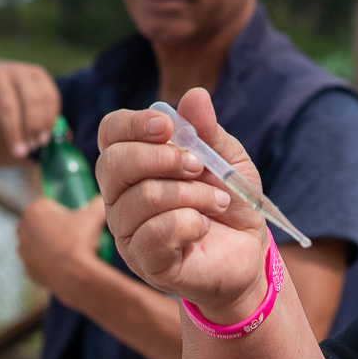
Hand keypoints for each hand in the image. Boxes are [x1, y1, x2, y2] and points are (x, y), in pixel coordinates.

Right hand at [0, 59, 59, 158]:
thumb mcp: (28, 95)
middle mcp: (19, 72)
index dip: (49, 121)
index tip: (44, 141)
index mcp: (36, 75)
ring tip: (17, 152)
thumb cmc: (10, 92)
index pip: (49, 97)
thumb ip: (44, 114)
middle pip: (32, 101)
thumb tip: (67, 138)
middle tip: (32, 148)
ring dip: (14, 132)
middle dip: (34, 127)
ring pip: (8, 107)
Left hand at [16, 195, 106, 292]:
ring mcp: (23, 251)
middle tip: (73, 233)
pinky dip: (49, 262)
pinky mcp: (27, 269)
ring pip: (38, 242)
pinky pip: (39, 261)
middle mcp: (22, 230)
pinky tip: (63, 264)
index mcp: (33, 211)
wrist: (75, 276)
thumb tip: (104, 198)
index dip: (63, 209)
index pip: (48, 203)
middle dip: (55, 226)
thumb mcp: (94, 215)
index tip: (74, 218)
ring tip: (69, 250)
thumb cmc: (80, 242)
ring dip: (50, 244)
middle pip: (41, 223)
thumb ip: (98, 202)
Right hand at [95, 87, 268, 321]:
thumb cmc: (230, 202)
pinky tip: (204, 226)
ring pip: (143, 198)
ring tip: (216, 202)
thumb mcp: (227, 160)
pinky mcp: (145, 262)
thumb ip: (208, 131)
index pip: (110, 133)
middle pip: (113, 164)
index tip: (167, 127)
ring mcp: (127, 232)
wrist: (248, 252)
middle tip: (200, 167)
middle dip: (163, 158)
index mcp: (133, 164)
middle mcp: (120, 197)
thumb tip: (194, 96)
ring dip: (192, 194)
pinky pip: (157, 233)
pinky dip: (191, 223)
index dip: (133, 124)